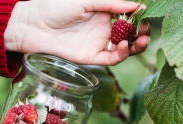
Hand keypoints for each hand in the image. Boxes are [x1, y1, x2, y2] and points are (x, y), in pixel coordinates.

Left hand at [5, 0, 150, 65]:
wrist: (35, 25)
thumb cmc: (56, 7)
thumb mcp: (85, 0)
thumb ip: (110, 3)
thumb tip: (137, 6)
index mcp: (104, 13)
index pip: (128, 17)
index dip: (139, 17)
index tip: (147, 14)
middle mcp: (104, 29)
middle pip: (130, 35)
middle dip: (141, 33)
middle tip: (146, 30)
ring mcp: (98, 44)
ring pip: (124, 48)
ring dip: (136, 46)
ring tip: (141, 39)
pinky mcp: (92, 57)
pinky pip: (111, 59)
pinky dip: (121, 54)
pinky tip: (123, 46)